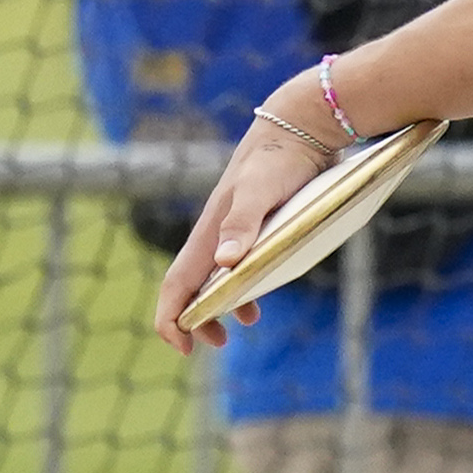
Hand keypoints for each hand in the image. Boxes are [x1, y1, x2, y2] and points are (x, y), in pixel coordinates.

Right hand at [153, 121, 331, 354]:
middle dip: (194, 319)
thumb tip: (225, 263)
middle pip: (191, 286)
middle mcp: (216, 234)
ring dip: (219, 307)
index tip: (182, 345)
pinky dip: (243, 289)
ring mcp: (236, 230)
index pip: (178, 283)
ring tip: (237, 328)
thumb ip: (243, 223)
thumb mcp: (260, 190)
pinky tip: (258, 302)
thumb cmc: (279, 158)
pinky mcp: (258, 225)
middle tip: (213, 343)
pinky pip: (240, 267)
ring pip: (215, 279)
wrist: (301, 127)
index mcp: (210, 233)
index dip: (172, 317)